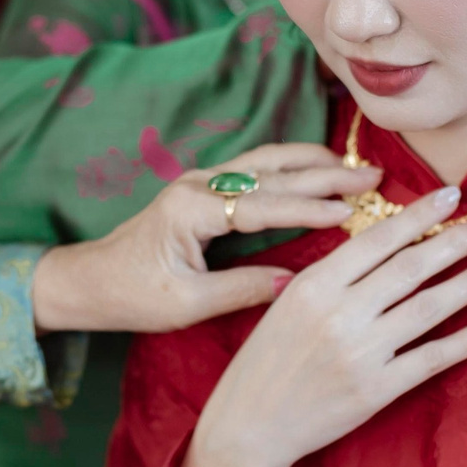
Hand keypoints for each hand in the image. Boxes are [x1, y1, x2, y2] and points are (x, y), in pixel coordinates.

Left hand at [29, 142, 380, 332]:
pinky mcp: (203, 189)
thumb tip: (297, 283)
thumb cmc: (133, 295)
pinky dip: (291, 169)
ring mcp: (200, 182)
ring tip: (355, 169)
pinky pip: (256, 171)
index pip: (264, 205)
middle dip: (325, 175)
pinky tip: (317, 172)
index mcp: (192, 210)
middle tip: (374, 177)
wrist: (92, 279)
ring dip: (311, 163)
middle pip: (272, 173)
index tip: (351, 212)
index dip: (310, 209)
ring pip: (266, 163)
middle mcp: (198, 185)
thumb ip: (242, 290)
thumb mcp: (188, 303)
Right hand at [162, 189, 466, 466]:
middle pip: (411, 267)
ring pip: (430, 307)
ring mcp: (362, 353)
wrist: (248, 427)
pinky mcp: (377, 390)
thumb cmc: (265, 361)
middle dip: (456, 240)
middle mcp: (340, 314)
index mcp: (313, 285)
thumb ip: (331, 277)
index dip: (420, 214)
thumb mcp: (286, 305)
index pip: (378, 239)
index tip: (452, 194)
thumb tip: (385, 245)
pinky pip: (432, 358)